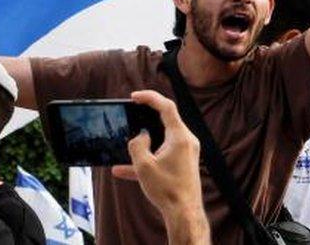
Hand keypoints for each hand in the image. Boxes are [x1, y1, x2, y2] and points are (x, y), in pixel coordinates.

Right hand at [112, 90, 207, 243]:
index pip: (166, 107)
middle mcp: (187, 141)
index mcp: (180, 137)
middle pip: (166, 120)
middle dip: (146, 117)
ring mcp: (187, 152)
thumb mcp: (144, 165)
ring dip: (144, 141)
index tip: (134, 97)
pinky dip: (148, 157)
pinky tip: (122, 169)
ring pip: (162, 138)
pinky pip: (163, 154)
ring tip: (126, 141)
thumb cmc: (167, 190)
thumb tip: (141, 136)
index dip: (150, 97)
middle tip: (132, 112)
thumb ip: (137, 144)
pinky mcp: (183, 163)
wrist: (183, 213)